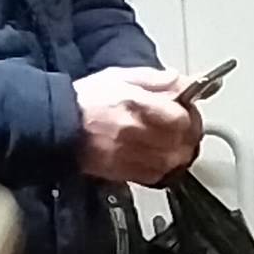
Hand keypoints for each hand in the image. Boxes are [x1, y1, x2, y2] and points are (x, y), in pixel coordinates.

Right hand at [74, 68, 201, 183]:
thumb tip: (183, 82)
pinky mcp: (137, 176)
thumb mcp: (122, 77)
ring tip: (167, 136)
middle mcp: (142, 136)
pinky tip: (156, 150)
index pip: (184, 118)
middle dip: (188, 131)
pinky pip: (166, 173)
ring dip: (179, 148)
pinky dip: (167, 162)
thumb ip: (156, 80)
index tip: (185, 107)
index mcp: (139, 107)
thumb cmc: (90, 101)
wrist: (64, 127)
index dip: (189, 112)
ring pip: (179, 160)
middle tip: (179, 121)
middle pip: (187, 142)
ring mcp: (140, 159)